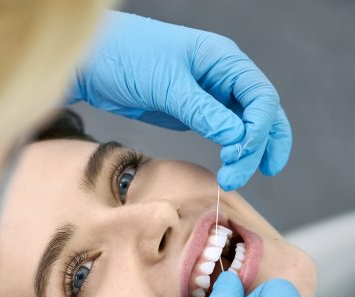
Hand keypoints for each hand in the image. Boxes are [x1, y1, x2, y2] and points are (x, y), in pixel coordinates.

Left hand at [69, 11, 291, 189]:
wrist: (93, 63)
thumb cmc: (127, 58)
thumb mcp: (165, 85)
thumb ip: (202, 111)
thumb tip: (238, 138)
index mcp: (223, 59)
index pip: (261, 97)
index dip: (259, 129)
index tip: (238, 155)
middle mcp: (224, 76)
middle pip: (261, 114)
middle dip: (257, 147)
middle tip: (236, 178)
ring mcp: (211, 95)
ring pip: (247, 126)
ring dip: (247, 153)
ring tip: (233, 179)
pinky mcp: (196, 112)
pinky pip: (225, 132)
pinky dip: (231, 150)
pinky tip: (229, 168)